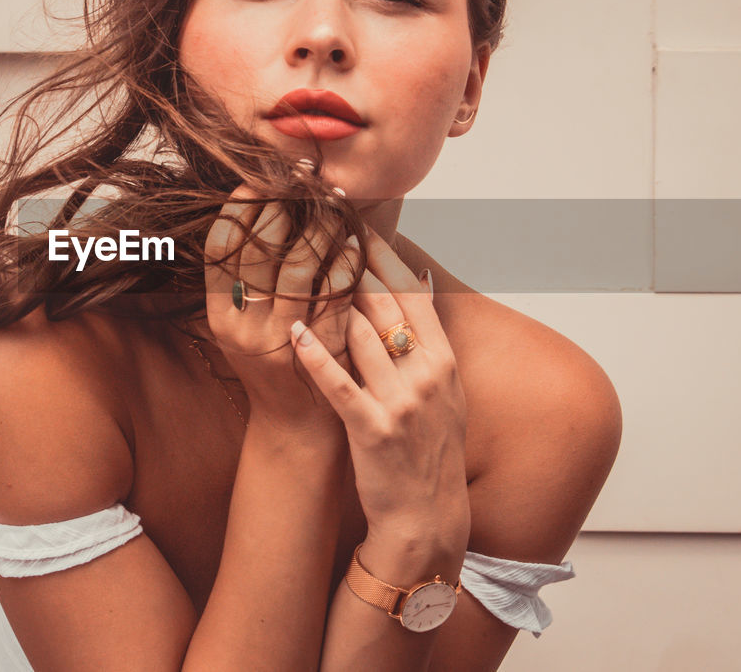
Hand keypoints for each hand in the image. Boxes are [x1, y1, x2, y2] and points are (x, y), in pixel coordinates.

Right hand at [202, 178, 356, 434]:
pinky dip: (346, 264)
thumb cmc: (272, 362)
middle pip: (258, 253)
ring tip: (331, 205)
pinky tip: (355, 244)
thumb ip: (243, 278)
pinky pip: (336, 295)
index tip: (255, 181)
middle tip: (298, 182)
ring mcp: (283, 341)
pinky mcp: (323, 350)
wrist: (296, 425)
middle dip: (279, 209)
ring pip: (298, 270)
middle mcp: (245, 328)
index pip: (220, 249)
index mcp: (220, 317)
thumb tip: (255, 208)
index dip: (237, 210)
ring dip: (317, 229)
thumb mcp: (242, 324)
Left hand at [288, 227, 469, 546]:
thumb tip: (420, 280)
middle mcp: (427, 375)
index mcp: (444, 360)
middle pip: (383, 304)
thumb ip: (431, 335)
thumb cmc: (431, 448)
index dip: (381, 255)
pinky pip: (339, 383)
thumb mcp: (447, 388)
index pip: (411, 292)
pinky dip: (315, 355)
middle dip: (349, 265)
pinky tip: (294, 330)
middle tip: (317, 234)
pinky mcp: (371, 429)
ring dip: (327, 300)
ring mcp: (401, 402)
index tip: (355, 225)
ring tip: (297, 270)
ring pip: (359, 334)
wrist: (428, 516)